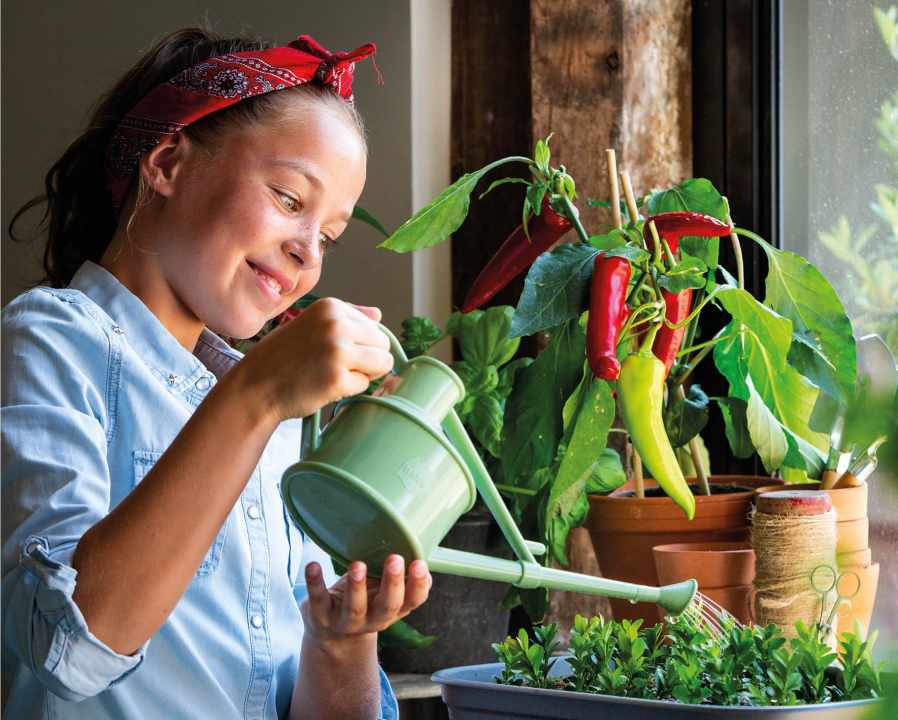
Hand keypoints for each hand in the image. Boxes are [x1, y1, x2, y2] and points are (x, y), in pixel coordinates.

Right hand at [238, 297, 393, 420]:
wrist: (255, 387)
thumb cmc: (283, 357)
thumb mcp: (310, 324)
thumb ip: (346, 317)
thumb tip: (379, 314)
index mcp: (331, 307)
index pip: (375, 327)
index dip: (359, 345)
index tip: (330, 350)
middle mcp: (335, 324)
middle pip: (383, 345)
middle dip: (366, 360)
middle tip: (333, 366)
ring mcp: (337, 351)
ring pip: (382, 364)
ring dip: (362, 374)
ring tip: (332, 374)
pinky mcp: (337, 378)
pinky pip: (365, 386)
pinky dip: (348, 390)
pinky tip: (324, 386)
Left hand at [300, 555, 431, 653]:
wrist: (331, 636)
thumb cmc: (364, 603)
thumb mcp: (383, 594)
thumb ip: (399, 581)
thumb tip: (423, 562)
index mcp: (392, 611)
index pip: (411, 602)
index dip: (418, 586)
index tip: (420, 564)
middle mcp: (372, 620)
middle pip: (387, 607)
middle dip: (392, 584)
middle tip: (395, 559)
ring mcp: (346, 622)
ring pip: (354, 608)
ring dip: (357, 586)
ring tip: (358, 565)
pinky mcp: (320, 616)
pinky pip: (318, 600)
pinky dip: (315, 583)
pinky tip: (314, 565)